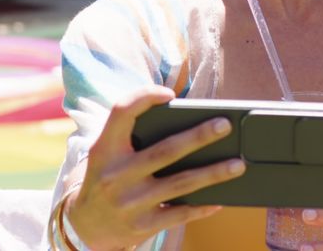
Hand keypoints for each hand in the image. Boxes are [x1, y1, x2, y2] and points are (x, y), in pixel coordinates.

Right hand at [66, 86, 246, 250]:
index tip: (170, 94)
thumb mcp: (106, 154)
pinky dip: (202, 206)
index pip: (121, 112)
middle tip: (224, 125)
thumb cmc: (106, 178)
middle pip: (165, 150)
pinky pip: (180, 214)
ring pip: (181, 183)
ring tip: (238, 164)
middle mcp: (116, 174)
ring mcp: (130, 202)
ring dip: (213, 173)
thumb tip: (186, 125)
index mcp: (105, 149)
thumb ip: (132, 138)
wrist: (84, 226)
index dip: (145, 97)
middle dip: (198, 136)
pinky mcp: (142, 225)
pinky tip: (220, 199)